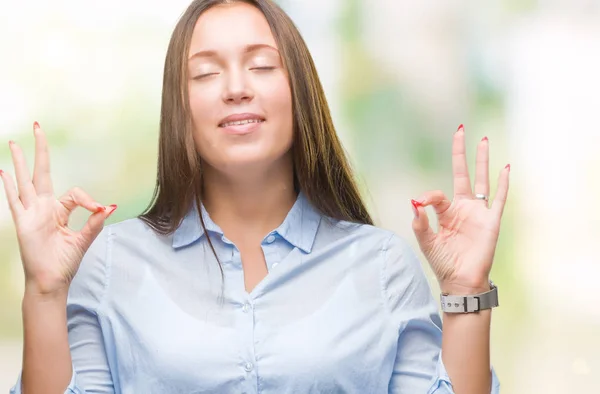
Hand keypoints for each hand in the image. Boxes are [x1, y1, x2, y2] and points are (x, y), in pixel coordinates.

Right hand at [0, 122, 116, 296]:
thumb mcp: (83, 239)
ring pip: (25, 182)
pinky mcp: (23, 223)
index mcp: (59, 211)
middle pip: (41, 173)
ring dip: (20, 162)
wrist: (52, 280)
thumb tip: (109, 206)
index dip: (87, 200)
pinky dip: (9, 187)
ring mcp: (31, 213)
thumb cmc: (64, 262)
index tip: (98, 210)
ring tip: (15, 142)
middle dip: (40, 150)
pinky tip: (3, 172)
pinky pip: (15, 201)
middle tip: (38, 126)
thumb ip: (94, 222)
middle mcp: (44, 208)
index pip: (74, 193)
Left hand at [410, 124, 509, 294]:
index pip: (437, 194)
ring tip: (484, 140)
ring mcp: (478, 212)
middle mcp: (463, 208)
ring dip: (482, 161)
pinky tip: (505, 168)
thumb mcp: (426, 242)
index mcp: (446, 212)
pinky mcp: (491, 220)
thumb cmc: (443, 263)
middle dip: (461, 154)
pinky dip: (502, 184)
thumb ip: (420, 222)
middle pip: (462, 174)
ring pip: (482, 180)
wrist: (461, 281)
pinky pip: (498, 199)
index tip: (422, 203)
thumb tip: (414, 201)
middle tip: (461, 130)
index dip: (428, 196)